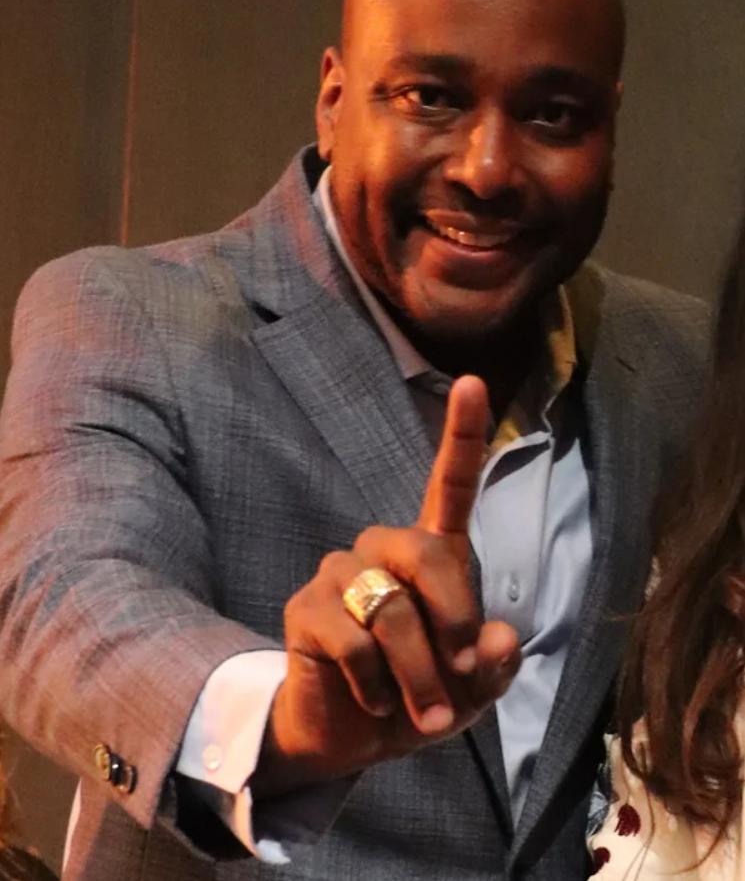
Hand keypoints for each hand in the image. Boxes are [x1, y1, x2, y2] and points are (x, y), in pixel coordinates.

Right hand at [254, 375, 520, 796]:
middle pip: (425, 551)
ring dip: (418, 674)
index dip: (462, 435)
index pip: (448, 485)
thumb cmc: (419, 696)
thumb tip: (499, 636)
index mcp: (430, 554)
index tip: (474, 383)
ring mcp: (341, 573)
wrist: (352, 735)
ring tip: (423, 712)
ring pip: (391, 609)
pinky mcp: (307, 607)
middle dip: (451, 618)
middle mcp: (383, 549)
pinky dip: (377, 685)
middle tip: (458, 672)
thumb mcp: (472, 690)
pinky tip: (375, 700)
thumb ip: (493, 664)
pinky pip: (352, 641)